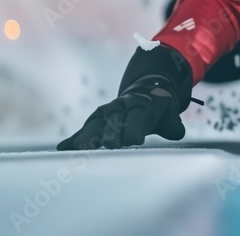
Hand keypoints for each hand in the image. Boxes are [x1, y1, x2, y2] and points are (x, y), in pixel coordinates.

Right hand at [57, 45, 193, 149]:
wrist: (144, 91)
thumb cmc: (158, 108)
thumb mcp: (169, 112)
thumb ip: (173, 124)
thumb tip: (177, 132)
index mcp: (141, 104)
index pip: (138, 117)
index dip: (135, 128)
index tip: (133, 141)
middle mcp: (121, 107)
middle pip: (114, 121)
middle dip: (111, 133)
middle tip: (108, 145)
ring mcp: (106, 113)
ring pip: (95, 125)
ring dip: (88, 137)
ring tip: (79, 149)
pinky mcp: (95, 121)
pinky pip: (84, 130)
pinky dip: (74, 139)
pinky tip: (63, 149)